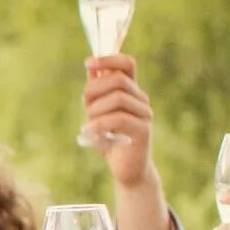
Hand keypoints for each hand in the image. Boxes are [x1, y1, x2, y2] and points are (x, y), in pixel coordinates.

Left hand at [84, 54, 158, 187]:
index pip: (127, 64)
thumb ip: (97, 94)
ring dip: (95, 110)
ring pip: (118, 98)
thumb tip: (91, 69)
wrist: (127, 170)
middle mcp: (141, 99)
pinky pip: (118, 119)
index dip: (108, 59)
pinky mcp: (143, 130)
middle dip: (94, 90)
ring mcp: (145, 114)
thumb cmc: (111, 140)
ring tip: (87, 125)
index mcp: (131, 91)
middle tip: (85, 107)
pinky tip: (89, 133)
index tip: (88, 63)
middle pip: (118, 80)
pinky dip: (98, 124)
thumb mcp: (98, 114)